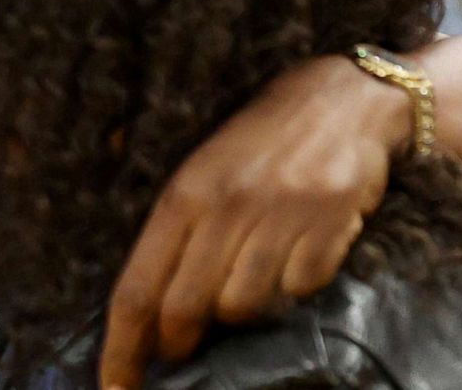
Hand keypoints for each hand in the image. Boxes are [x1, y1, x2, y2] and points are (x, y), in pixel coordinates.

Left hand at [98, 53, 409, 389]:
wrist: (345, 100)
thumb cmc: (262, 137)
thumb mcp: (200, 162)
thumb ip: (172, 223)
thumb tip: (142, 297)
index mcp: (185, 192)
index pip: (138, 287)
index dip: (123, 348)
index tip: (116, 385)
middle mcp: (228, 207)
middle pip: (185, 308)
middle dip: (178, 342)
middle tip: (179, 350)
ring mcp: (280, 219)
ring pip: (242, 307)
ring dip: (237, 310)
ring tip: (243, 282)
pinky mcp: (328, 231)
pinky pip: (298, 290)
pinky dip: (291, 288)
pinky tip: (291, 258)